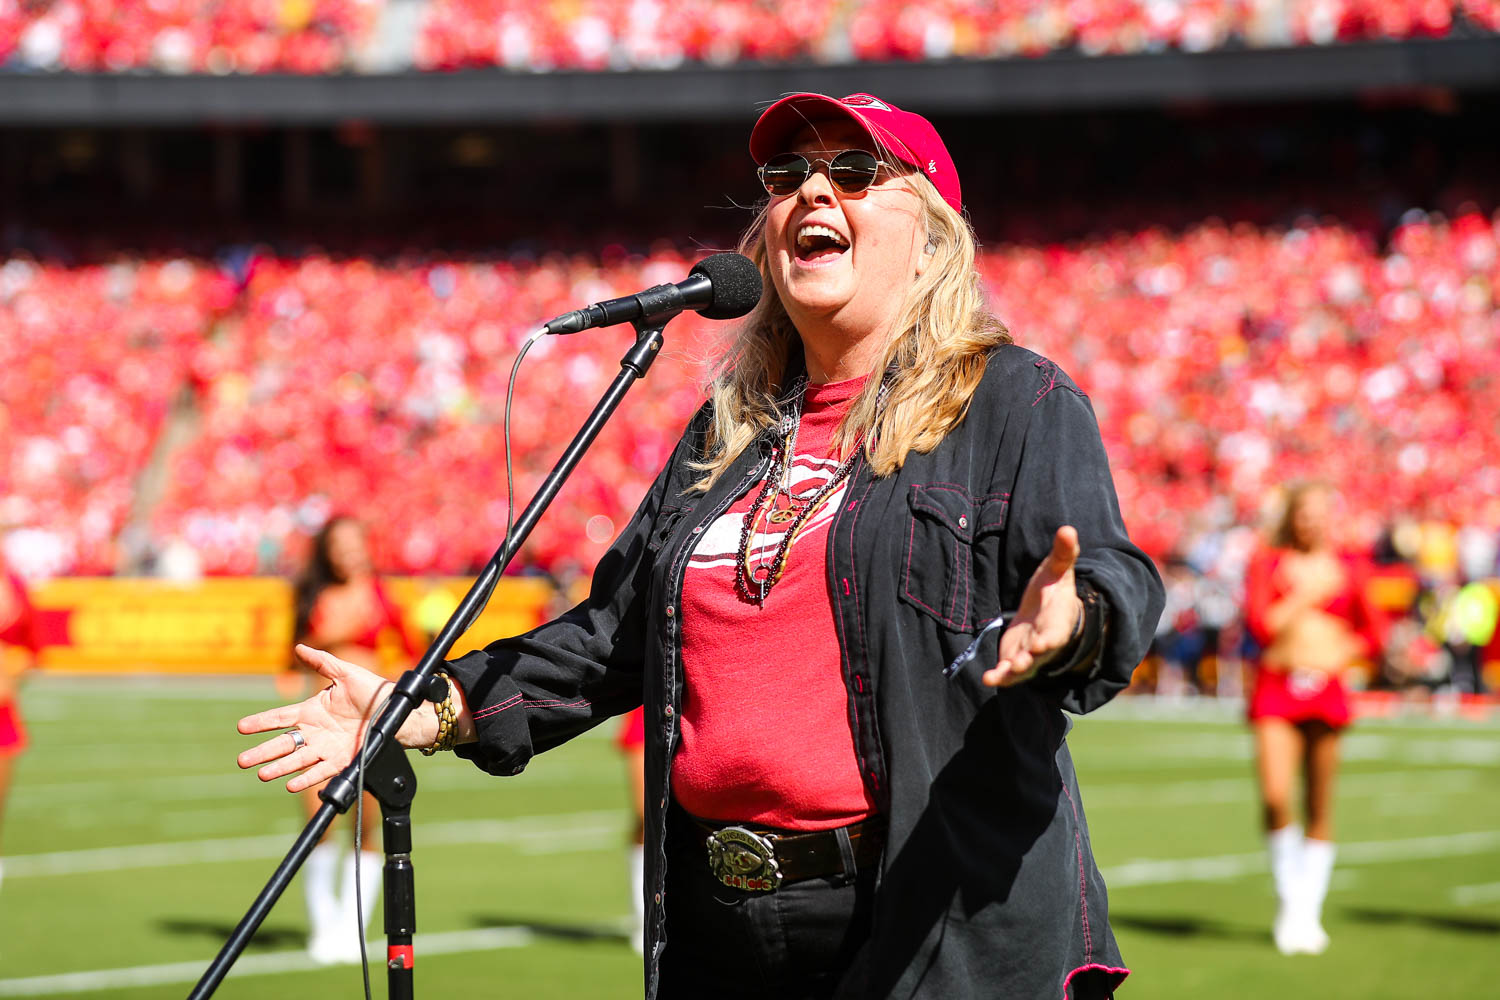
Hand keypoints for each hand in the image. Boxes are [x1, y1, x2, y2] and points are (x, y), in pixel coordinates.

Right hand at [237, 644, 403, 792]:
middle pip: (283, 744)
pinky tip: (291, 785)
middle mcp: (314, 732)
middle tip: (242, 760)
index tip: (241, 727)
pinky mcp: (341, 761)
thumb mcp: (346, 673)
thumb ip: (322, 662)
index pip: (280, 717)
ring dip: (279, 767)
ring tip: (262, 774)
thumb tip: (299, 648)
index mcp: (311, 711)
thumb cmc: (372, 691)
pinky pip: (320, 771)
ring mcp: (326, 748)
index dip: (261, 722)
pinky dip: (306, 779)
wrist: (396, 712)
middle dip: (262, 752)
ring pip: (297, 760)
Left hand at [984, 526, 1083, 686]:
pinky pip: (1008, 674)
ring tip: (997, 676)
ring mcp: (1031, 656)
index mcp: (1057, 622)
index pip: (1055, 633)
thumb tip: (1067, 528)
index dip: (1049, 639)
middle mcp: (1045, 643)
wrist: (1048, 614)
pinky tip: (987, 679)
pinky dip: (999, 678)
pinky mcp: (1015, 660)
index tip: (1041, 643)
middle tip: (1019, 663)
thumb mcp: (1057, 571)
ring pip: (1023, 668)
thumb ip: (1062, 554)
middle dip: (1030, 659)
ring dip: (1012, 672)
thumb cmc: (1054, 592)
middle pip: (1039, 655)